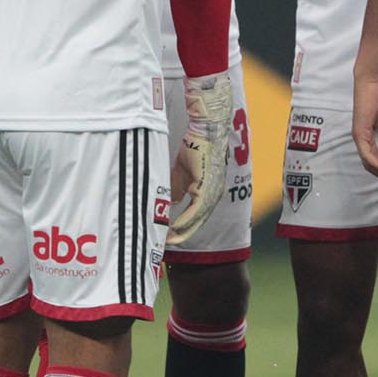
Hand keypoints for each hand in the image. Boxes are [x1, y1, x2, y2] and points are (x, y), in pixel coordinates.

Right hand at [168, 71, 234, 244]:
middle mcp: (212, 196)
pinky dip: (185, 221)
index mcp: (206, 193)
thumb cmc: (194, 147)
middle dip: (181, 237)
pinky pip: (196, 210)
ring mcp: (211, 192)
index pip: (194, 218)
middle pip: (196, 224)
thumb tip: (166, 204)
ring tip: (167, 243)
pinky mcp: (207, 186)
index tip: (166, 239)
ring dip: (181, 233)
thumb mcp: (180, 172)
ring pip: (196, 221)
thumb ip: (175, 189)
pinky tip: (174, 230)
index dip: (181, 230)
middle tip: (165, 248)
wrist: (205, 129)